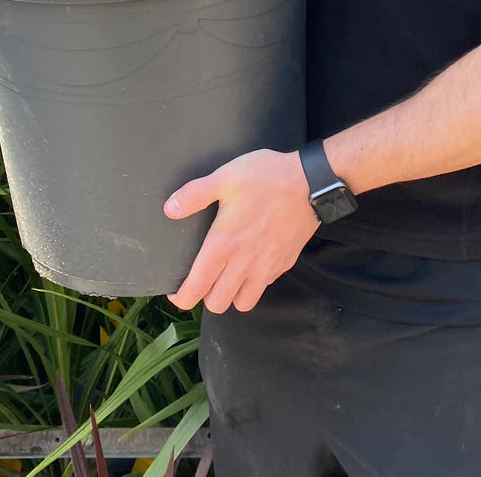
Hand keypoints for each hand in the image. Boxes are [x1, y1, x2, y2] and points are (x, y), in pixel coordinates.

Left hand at [163, 149, 317, 313]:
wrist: (311, 184)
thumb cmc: (266, 178)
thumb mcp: (225, 177)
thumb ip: (194, 194)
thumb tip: (169, 209)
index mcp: (223, 244)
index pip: (196, 288)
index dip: (181, 297)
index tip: (175, 291)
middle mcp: (243, 264)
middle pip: (216, 305)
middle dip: (205, 296)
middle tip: (204, 277)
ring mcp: (266, 268)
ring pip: (241, 303)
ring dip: (231, 295)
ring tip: (227, 275)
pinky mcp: (283, 265)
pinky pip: (263, 288)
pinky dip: (253, 284)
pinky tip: (250, 264)